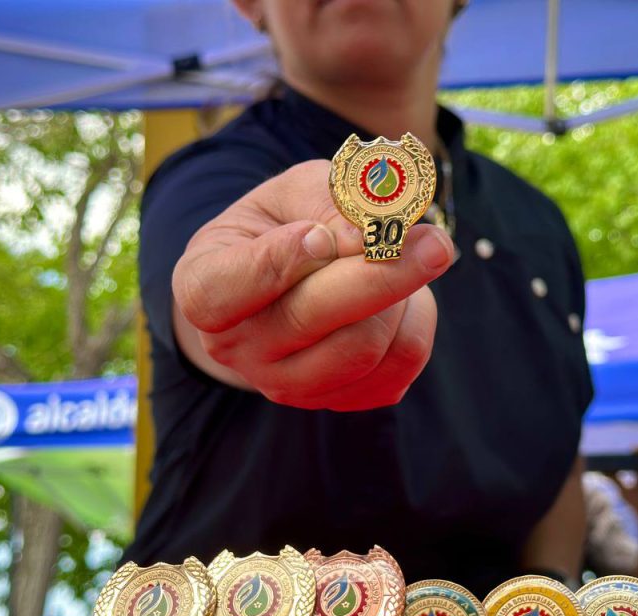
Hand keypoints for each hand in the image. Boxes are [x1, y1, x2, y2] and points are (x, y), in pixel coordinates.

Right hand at [172, 159, 454, 410]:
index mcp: (203, 287)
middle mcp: (236, 348)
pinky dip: (416, 320)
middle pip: (311, 318)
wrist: (287, 288)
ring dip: (401, 294)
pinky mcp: (339, 401)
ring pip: (364, 346)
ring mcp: (286, 384)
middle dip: (380, 274)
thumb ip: (328, 202)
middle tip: (435, 241)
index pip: (221, 292)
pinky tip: (404, 296)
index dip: (273, 265)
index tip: (319, 235)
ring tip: (404, 257)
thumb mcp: (294, 193)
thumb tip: (370, 237)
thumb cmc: (284, 226)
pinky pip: (399, 366)